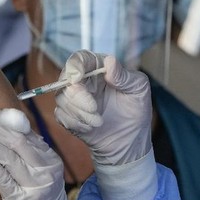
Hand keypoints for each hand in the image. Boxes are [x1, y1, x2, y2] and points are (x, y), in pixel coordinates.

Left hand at [0, 108, 90, 199]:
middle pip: (16, 140)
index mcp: (50, 160)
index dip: (4, 120)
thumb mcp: (42, 174)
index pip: (25, 133)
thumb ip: (29, 154)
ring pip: (8, 156)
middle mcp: (44, 170)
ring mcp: (34, 186)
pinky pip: (3, 178)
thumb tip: (5, 128)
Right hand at [55, 50, 152, 165]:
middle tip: (94, 109)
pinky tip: (90, 128)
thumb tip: (110, 62)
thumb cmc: (136, 111)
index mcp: (99, 68)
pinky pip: (60, 115)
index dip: (75, 66)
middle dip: (77, 96)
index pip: (80, 59)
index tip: (77, 77)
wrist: (130, 141)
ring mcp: (75, 98)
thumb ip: (124, 76)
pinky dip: (75, 123)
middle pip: (66, 79)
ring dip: (79, 112)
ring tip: (99, 122)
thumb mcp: (138, 89)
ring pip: (61, 98)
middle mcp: (84, 80)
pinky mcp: (69, 115)